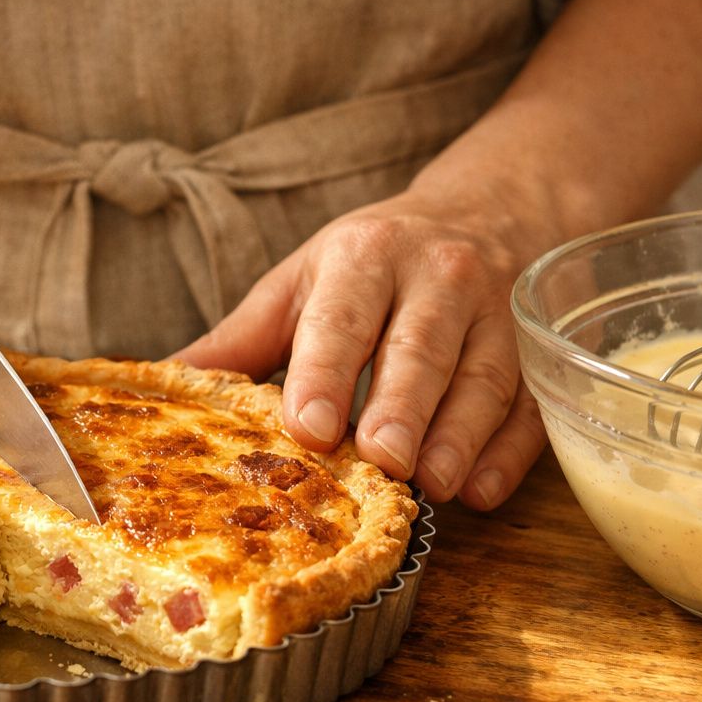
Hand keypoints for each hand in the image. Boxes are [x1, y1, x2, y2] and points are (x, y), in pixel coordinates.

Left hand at [174, 188, 555, 509]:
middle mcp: (438, 277)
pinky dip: (510, 451)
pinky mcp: (538, 350)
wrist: (488, 211)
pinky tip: (480, 490)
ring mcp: (497, 313)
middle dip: (402, 407)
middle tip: (382, 462)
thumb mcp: (300, 282)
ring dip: (460, 435)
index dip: (326, 372)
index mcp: (364, 257)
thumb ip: (239, 339)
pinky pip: (530, 402)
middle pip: (420, 348)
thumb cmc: (371, 264)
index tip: (310, 425)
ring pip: (485, 377)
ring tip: (432, 485)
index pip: (342, 318)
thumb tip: (163, 382)